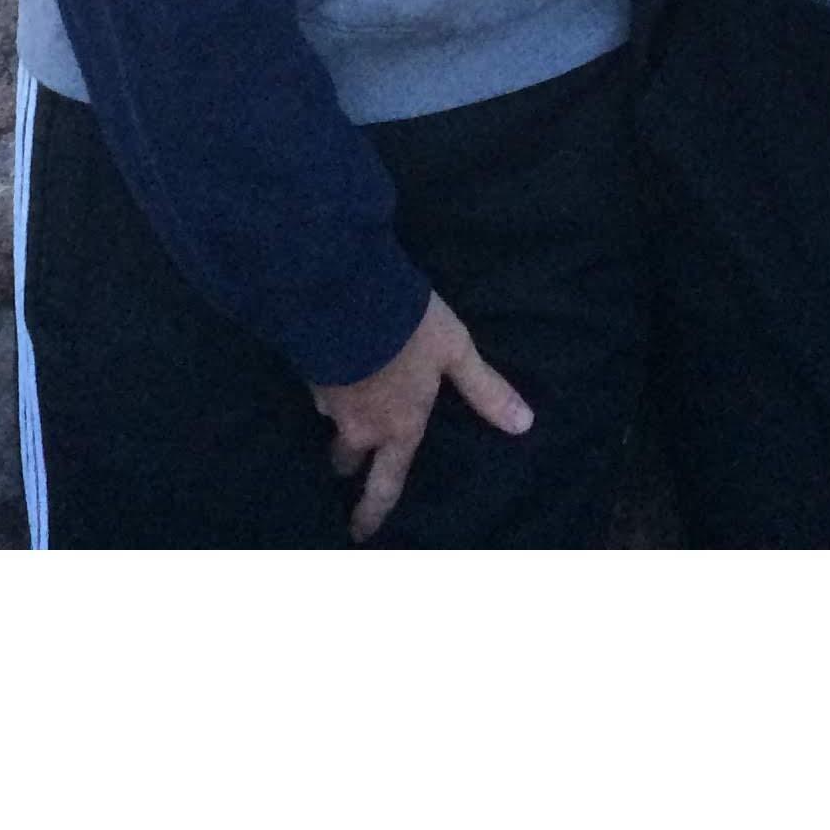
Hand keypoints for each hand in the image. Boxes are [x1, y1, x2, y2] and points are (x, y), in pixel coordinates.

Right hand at [310, 292, 533, 543]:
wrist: (346, 294)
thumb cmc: (408, 329)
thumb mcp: (455, 352)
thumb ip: (484, 389)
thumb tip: (524, 425)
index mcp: (398, 427)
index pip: (385, 485)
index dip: (372, 513)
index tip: (360, 534)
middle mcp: (359, 425)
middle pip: (345, 461)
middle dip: (347, 464)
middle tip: (347, 464)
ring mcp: (327, 400)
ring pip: (328, 422)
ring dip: (335, 417)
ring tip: (341, 399)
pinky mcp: (306, 371)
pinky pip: (317, 387)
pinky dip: (325, 380)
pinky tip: (330, 361)